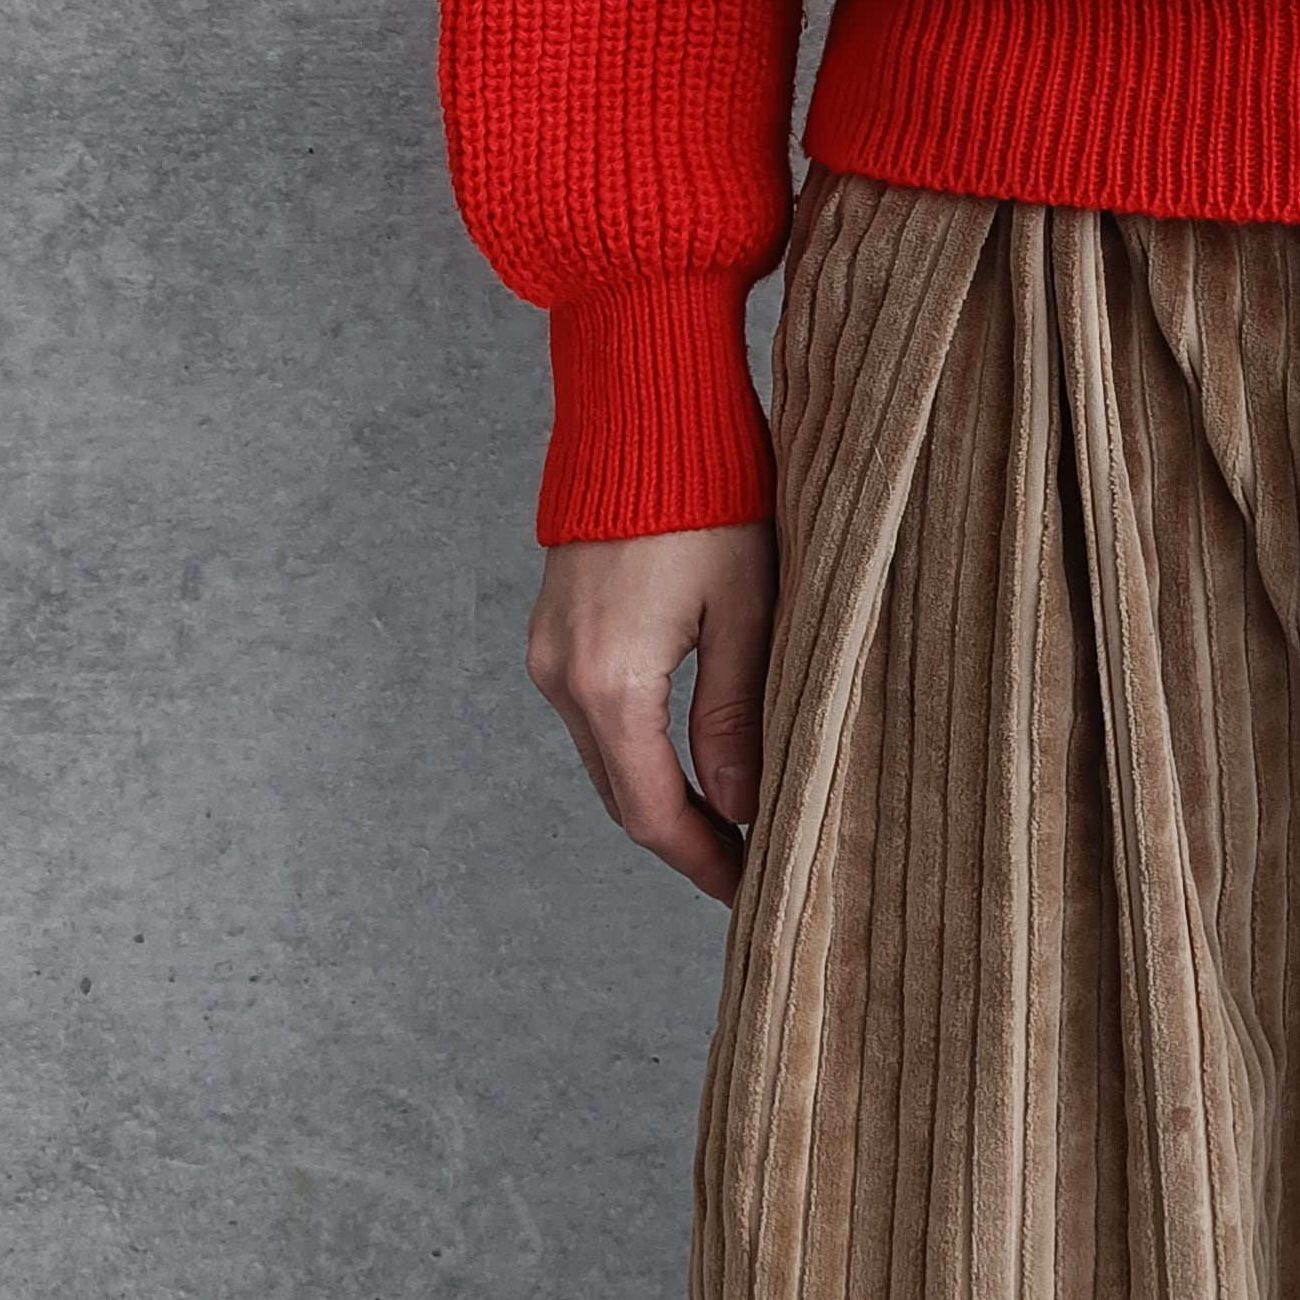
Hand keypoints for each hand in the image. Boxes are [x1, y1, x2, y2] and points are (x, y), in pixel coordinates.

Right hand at [525, 523, 775, 905]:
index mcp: (610, 680)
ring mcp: (549, 652)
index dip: (702, 861)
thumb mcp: (748, 608)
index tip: (751, 890)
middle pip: (621, 795)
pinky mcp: (553, 630)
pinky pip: (594, 716)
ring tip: (733, 821)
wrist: (643, 409)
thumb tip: (738, 805)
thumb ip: (736, 715)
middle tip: (751, 868)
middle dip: (685, 839)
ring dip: (661, 796)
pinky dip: (638, 750)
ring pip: (607, 758)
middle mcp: (561, 676)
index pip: (651, 811)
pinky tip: (689, 759)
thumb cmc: (711, 495)